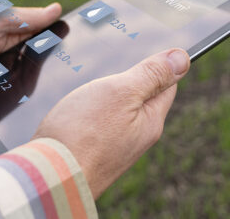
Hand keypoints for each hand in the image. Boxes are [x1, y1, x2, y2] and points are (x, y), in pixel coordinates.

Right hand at [33, 48, 190, 197]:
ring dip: (104, 96)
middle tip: (112, 67)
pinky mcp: (88, 153)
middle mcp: (135, 138)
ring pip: (115, 111)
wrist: (46, 177)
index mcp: (150, 122)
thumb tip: (183, 58)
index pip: (167, 85)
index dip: (158, 66)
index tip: (144, 51)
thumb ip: (152, 75)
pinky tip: (74, 112)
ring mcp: (112, 148)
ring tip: (90, 91)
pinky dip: (88, 112)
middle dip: (128, 80)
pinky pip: (95, 125)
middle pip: (140, 98)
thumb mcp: (123, 92)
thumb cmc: (83, 133)